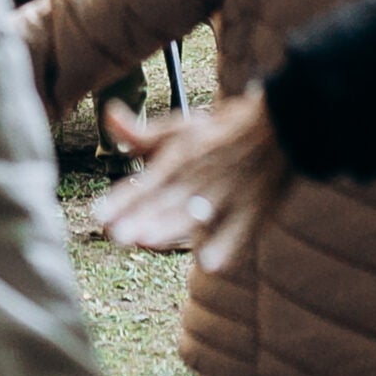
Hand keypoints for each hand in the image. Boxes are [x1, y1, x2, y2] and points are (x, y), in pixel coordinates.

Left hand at [92, 91, 290, 271]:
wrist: (277, 126)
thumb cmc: (219, 133)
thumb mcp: (179, 129)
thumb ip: (141, 133)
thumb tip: (108, 113)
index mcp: (180, 157)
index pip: (146, 183)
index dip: (122, 200)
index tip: (98, 215)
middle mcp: (199, 177)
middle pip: (166, 201)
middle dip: (141, 218)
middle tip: (116, 235)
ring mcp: (227, 196)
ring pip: (195, 216)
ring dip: (171, 228)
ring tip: (146, 240)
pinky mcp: (253, 212)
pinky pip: (239, 234)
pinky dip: (225, 249)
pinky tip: (208, 263)